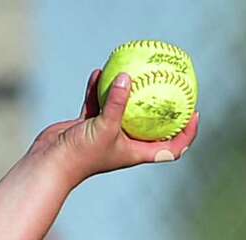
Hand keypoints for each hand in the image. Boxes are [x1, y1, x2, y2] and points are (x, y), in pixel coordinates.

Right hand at [29, 69, 198, 182]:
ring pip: (122, 110)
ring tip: (130, 71)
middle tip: (168, 84)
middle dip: (161, 108)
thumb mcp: (104, 127)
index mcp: (137, 152)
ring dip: (125, 92)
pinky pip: (98, 103)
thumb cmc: (82, 154)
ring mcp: (107, 133)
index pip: (171, 148)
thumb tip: (126, 76)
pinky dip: (98, 89)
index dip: (186, 135)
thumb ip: (116, 103)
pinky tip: (97, 72)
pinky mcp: (89, 125)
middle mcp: (125, 144)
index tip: (194, 114)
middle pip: (151, 127)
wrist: (52, 162)